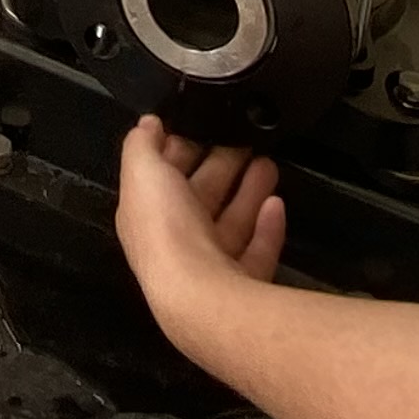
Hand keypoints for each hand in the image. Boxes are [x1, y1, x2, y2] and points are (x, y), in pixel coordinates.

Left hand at [116, 118, 284, 333]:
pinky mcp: (242, 288)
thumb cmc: (167, 230)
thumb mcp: (142, 172)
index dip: (179, 149)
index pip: (160, 178)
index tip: (203, 121)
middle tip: (244, 138)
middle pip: (199, 198)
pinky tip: (276, 205)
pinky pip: (256, 252)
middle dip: (220, 166)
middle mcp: (174, 245)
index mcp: (145, 218)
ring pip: (230, 223)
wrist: (202, 296)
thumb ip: (141, 145)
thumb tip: (147, 124)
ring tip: (267, 163)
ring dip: (247, 192)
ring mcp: (209, 270)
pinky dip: (266, 228)